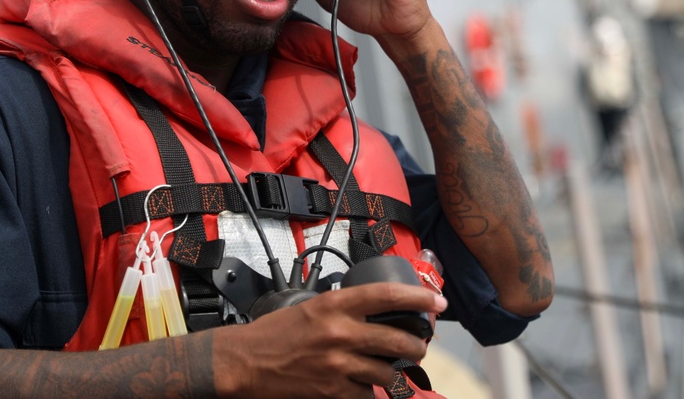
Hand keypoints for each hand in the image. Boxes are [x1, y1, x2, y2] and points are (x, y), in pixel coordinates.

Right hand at [214, 281, 446, 397]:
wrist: (245, 362)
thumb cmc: (274, 333)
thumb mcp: (311, 307)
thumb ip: (343, 309)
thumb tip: (375, 312)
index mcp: (335, 305)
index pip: (387, 295)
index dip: (419, 297)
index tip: (437, 301)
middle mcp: (340, 333)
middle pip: (398, 338)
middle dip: (418, 345)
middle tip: (420, 346)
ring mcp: (338, 364)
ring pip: (388, 372)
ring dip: (397, 373)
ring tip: (396, 370)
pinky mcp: (333, 391)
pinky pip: (367, 394)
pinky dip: (370, 392)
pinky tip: (365, 387)